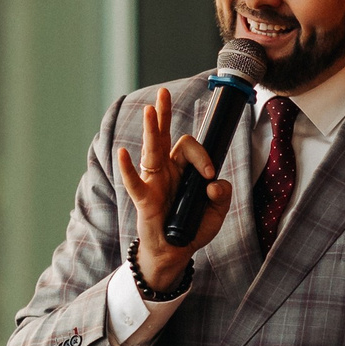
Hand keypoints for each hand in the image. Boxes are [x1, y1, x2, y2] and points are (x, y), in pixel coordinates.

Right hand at [116, 89, 234, 290]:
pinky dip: (128, 168)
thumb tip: (214, 183)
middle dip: (165, 114)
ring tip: (150, 110)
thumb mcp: (215, 212)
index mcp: (183, 169)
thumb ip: (222, 195)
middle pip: (165, 137)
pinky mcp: (144, 199)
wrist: (174, 252)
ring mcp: (153, 182)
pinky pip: (135, 182)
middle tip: (163, 93)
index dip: (202, 156)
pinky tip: (123, 154)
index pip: (190, 148)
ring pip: (151, 151)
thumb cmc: (192, 227)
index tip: (209, 175)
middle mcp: (166, 170)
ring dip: (151, 131)